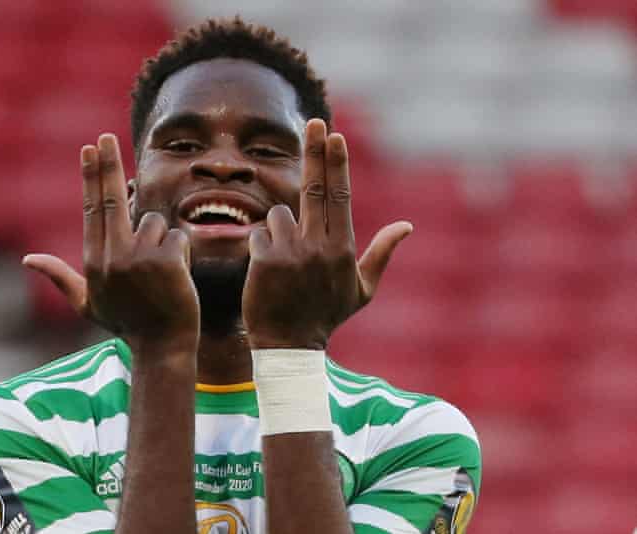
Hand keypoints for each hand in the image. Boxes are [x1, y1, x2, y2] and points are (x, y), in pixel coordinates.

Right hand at [23, 134, 199, 350]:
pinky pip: (177, 237)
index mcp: (94, 261)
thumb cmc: (126, 323)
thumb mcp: (87, 303)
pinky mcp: (165, 260)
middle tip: (106, 136)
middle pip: (112, 198)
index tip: (89, 150)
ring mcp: (138, 257)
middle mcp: (112, 256)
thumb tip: (27, 259)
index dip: (91, 177)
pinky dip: (182, 253)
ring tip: (161, 275)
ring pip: (155, 223)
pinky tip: (177, 278)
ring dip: (162, 242)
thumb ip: (60, 277)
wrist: (161, 345)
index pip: (92, 209)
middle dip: (108, 163)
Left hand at [242, 119, 411, 348]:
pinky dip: (260, 247)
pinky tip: (266, 273)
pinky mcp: (265, 259)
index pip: (340, 196)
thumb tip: (407, 225)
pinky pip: (258, 234)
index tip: (334, 135)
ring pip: (279, 216)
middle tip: (315, 122)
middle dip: (316, 151)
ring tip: (283, 267)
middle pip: (316, 188)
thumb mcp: (361, 290)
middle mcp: (319, 246)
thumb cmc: (325, 315)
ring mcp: (291, 251)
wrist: (289, 346)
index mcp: (342, 249)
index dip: (337, 164)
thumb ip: (382, 254)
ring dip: (279, 232)